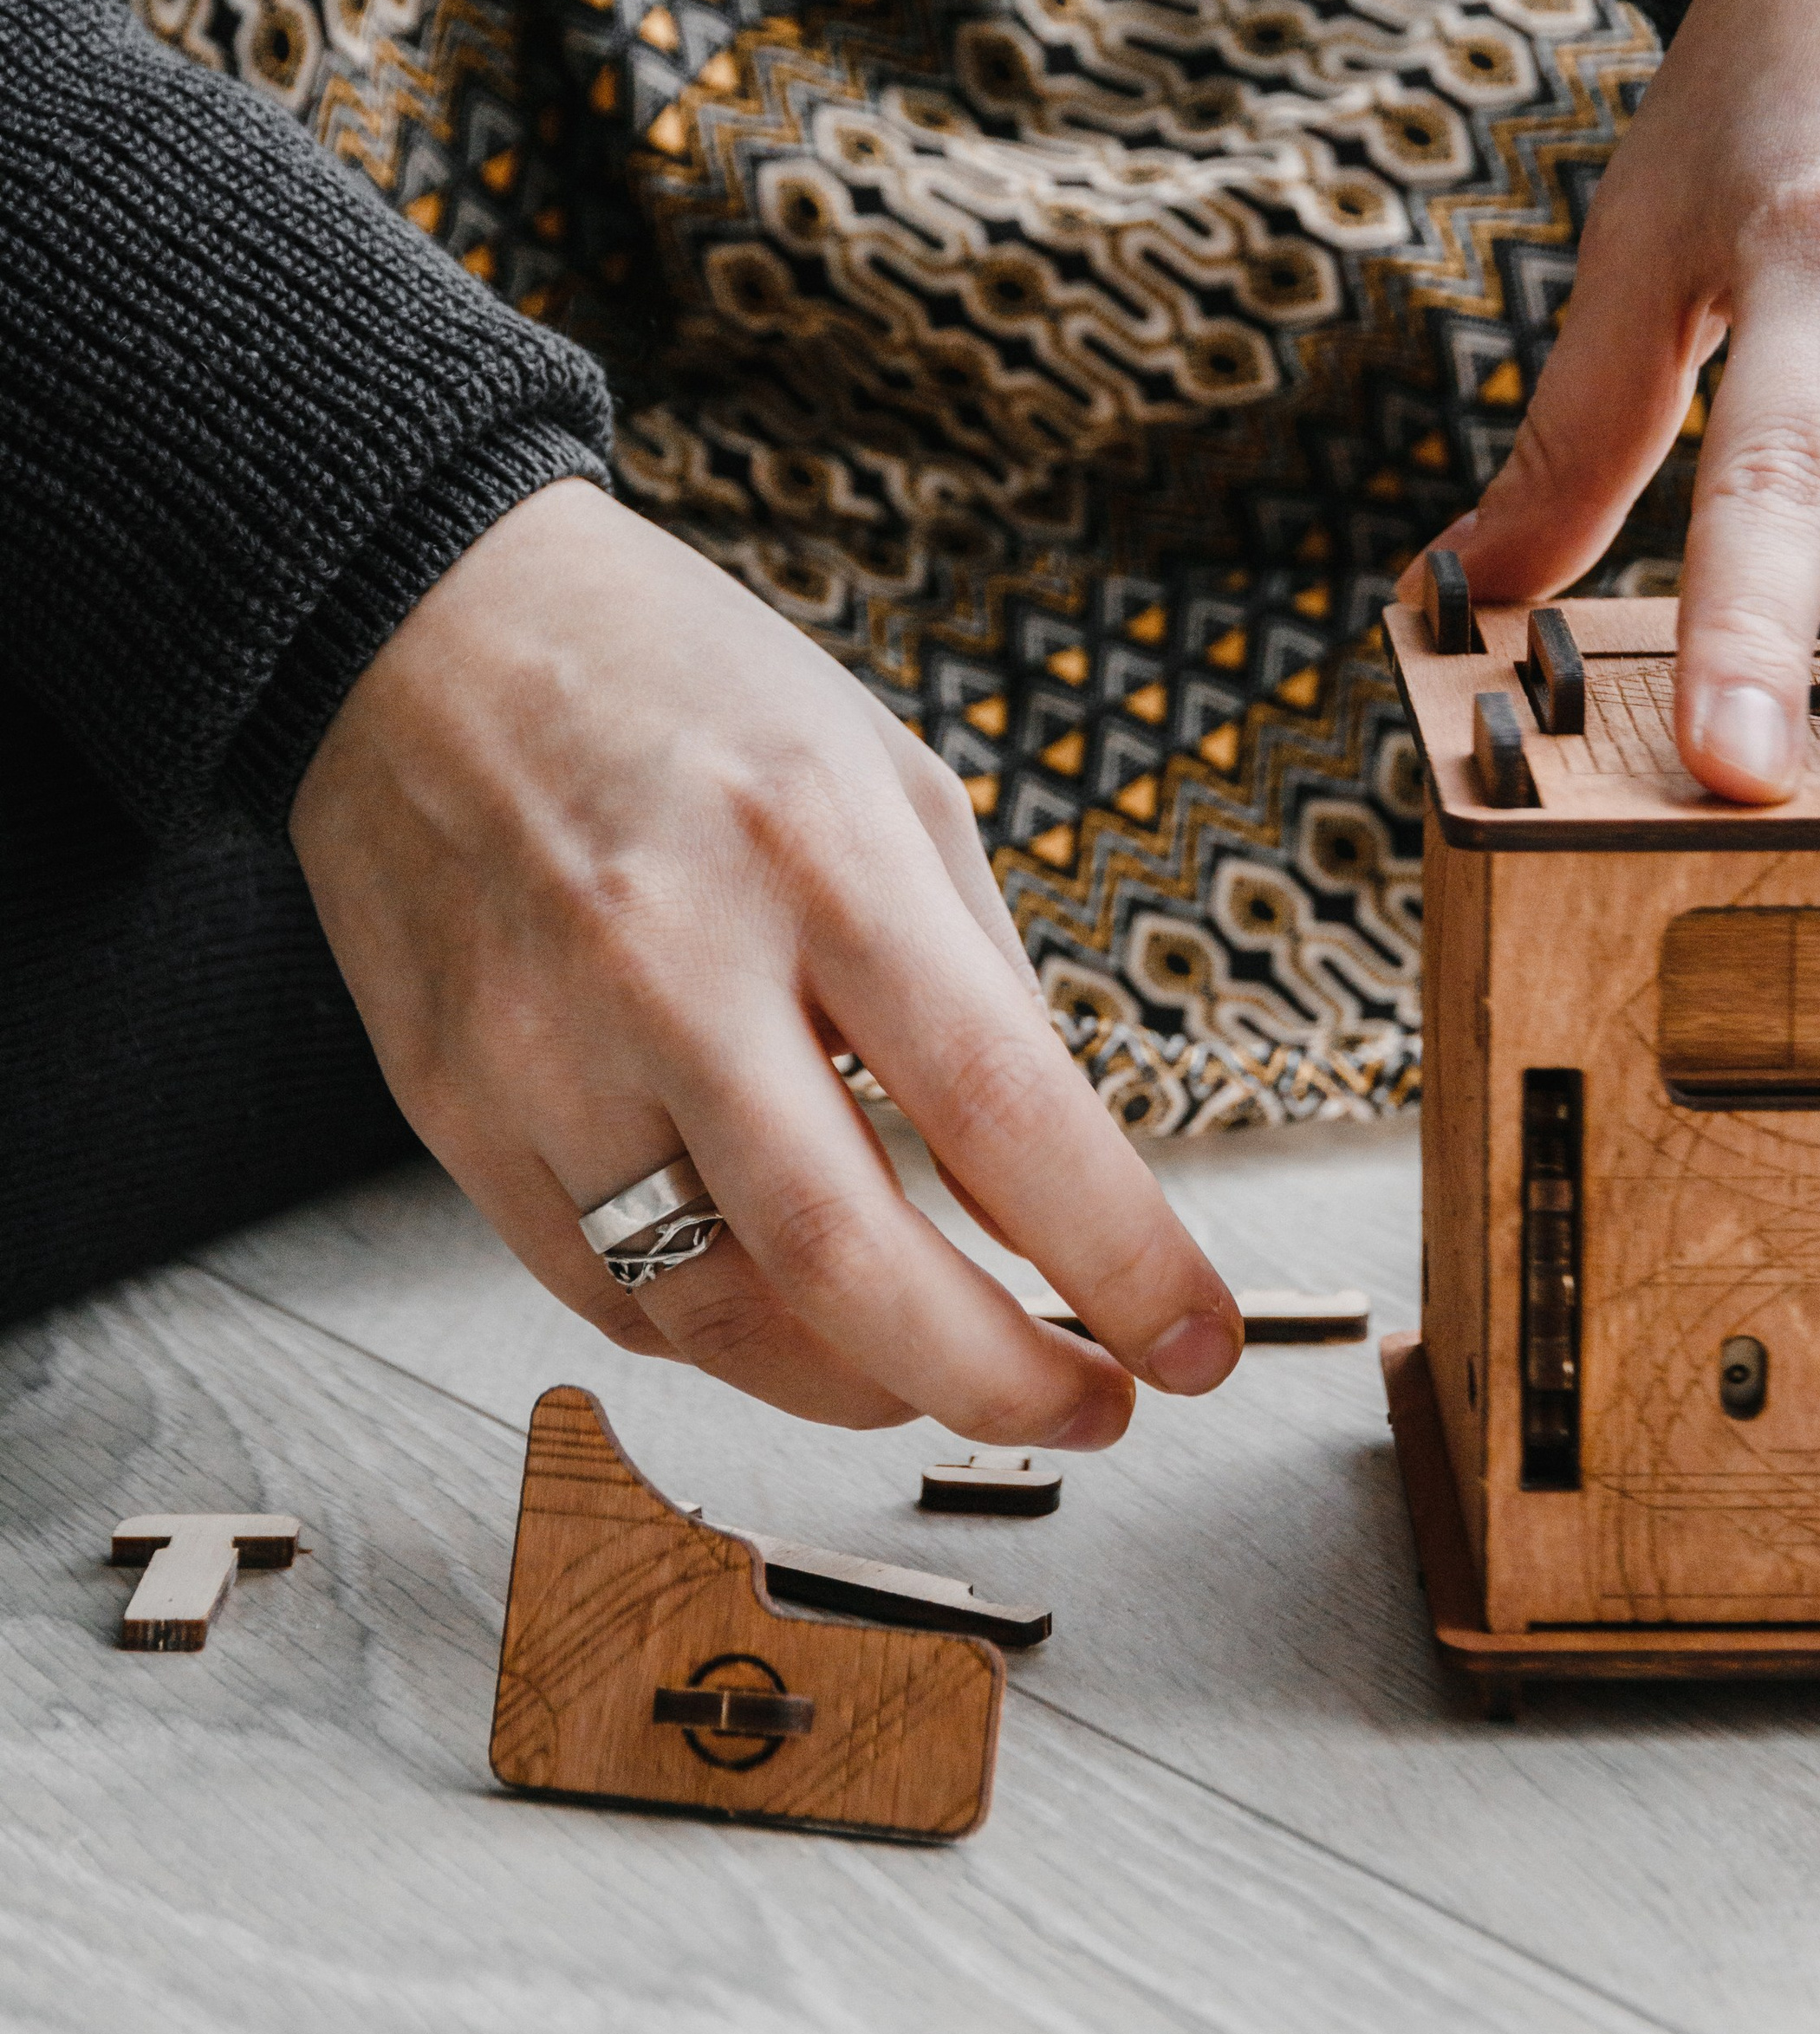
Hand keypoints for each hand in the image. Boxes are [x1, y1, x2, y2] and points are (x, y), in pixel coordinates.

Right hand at [290, 479, 1240, 1435]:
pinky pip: (604, 1296)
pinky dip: (725, 1340)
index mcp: (815, 850)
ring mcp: (541, 1052)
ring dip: (867, 1388)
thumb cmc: (671, 682)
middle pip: (850, 1261)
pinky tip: (797, 1322)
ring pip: (718, 1318)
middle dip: (998, 1381)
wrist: (413, 625)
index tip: (1193, 1342)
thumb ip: (980, 985)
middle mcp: (668, 961)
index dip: (1119, 1257)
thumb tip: (1055, 1190)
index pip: (999, 1105)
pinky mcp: (453, 1113)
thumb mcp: (886, 778)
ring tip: (948, 1372)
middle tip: (1086, 1407)